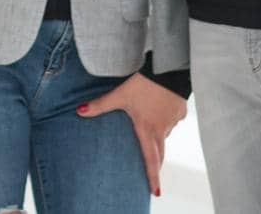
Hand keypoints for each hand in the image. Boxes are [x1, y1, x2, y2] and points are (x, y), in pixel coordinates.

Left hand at [77, 73, 187, 197]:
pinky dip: (165, 118)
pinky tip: (160, 107)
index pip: (150, 159)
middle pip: (160, 152)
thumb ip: (100, 105)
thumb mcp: (119, 95)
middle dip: (157, 164)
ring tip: (151, 128)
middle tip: (154, 174)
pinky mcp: (181, 110)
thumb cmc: (143, 84)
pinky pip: (172, 119)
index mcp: (147, 129)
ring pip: (165, 133)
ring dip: (158, 135)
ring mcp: (173, 120)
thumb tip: (79, 112)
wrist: (167, 68)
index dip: (153, 177)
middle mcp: (162, 129)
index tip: (156, 192)